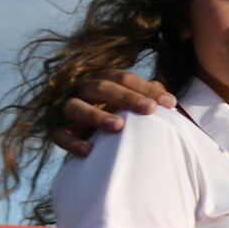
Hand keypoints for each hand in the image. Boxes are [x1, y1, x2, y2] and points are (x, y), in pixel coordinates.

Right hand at [55, 70, 176, 156]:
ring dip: (96, 115)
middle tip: (150, 109)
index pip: (123, 77)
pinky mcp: (58, 130)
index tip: (170, 103)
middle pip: (101, 87)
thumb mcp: (135, 106)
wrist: (94, 139)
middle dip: (127, 97)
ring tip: (118, 126)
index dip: (146, 88)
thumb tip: (169, 100)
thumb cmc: (121, 115)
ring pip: (75, 106)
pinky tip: (90, 150)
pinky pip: (60, 135)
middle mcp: (83, 90)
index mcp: (103, 80)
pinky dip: (73, 142)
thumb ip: (150, 100)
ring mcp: (68, 110)